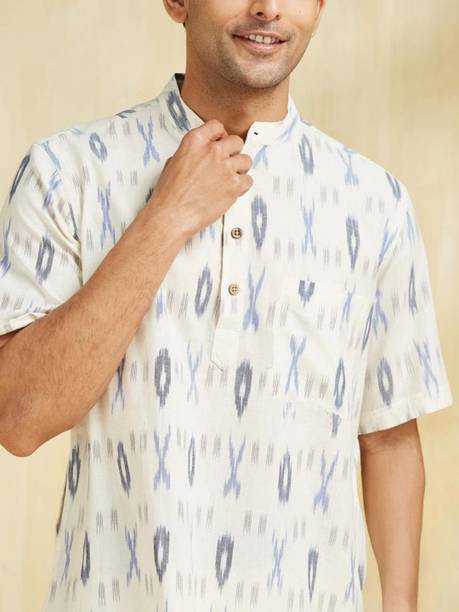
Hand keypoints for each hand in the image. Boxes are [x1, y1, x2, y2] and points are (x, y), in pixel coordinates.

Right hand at [149, 119, 253, 238]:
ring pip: (246, 160)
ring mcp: (225, 168)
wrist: (172, 215)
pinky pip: (248, 180)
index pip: (216, 126)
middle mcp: (212, 151)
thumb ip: (191, 153)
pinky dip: (242, 186)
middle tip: (227, 163)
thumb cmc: (169, 194)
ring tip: (229, 179)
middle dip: (233, 152)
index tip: (220, 142)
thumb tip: (199, 154)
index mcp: (195, 141)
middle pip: (236, 142)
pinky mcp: (234, 185)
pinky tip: (231, 190)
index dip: (220, 135)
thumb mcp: (174, 162)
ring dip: (240, 168)